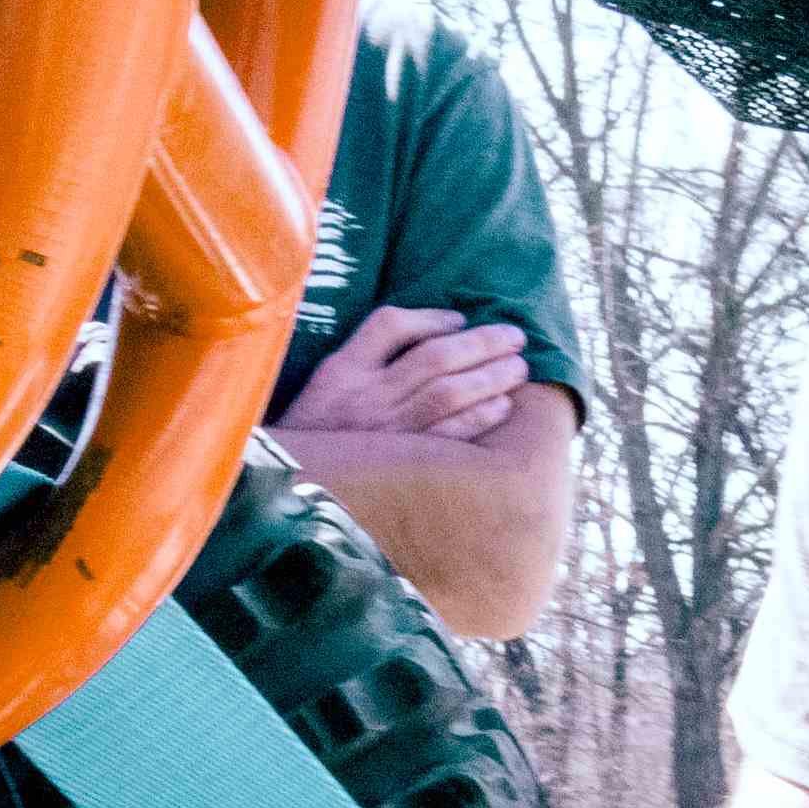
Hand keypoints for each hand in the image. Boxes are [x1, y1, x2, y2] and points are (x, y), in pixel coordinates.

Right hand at [278, 306, 529, 442]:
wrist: (289, 488)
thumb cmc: (313, 433)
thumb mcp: (324, 382)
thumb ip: (364, 351)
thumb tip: (433, 327)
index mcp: (342, 371)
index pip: (390, 326)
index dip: (432, 319)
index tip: (460, 319)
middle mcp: (366, 398)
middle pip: (433, 358)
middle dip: (481, 343)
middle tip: (515, 336)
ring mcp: (386, 434)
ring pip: (448, 393)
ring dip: (490, 376)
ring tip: (518, 367)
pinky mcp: (402, 466)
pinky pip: (449, 437)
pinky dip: (480, 417)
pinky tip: (503, 406)